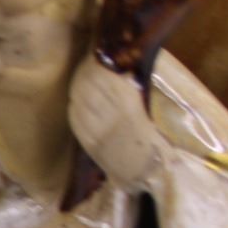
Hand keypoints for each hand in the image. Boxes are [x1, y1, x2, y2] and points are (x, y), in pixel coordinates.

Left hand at [68, 56, 164, 186]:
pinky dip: (73, 107)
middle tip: (85, 65)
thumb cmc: (154, 139)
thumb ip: (130, 91)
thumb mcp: (146, 110)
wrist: (150, 172)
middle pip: (86, 87)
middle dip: (83, 73)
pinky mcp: (89, 145)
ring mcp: (97, 132)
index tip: (94, 55)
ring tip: (79, 80)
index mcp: (129, 105)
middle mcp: (111, 116)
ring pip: (78, 102)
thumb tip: (121, 71)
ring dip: (76, 88)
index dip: (94, 64)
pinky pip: (75, 121)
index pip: (102, 77)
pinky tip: (74, 101)